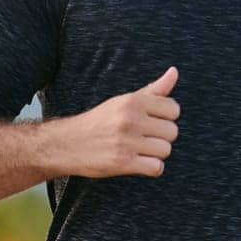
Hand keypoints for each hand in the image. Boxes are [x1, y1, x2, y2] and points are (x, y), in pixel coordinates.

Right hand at [55, 66, 180, 177]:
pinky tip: (138, 163)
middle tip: (143, 139)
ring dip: (155, 154)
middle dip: (161, 137)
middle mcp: (130, 119)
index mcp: (132, 101)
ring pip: (166, 150)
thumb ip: (153, 90)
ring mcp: (126, 141)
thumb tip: (174, 71)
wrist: (66, 144)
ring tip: (138, 151)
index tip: (151, 122)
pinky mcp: (122, 162)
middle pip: (172, 132)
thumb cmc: (100, 122)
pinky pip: (156, 168)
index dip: (165, 118)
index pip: (174, 109)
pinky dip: (151, 168)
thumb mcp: (124, 101)